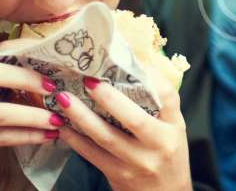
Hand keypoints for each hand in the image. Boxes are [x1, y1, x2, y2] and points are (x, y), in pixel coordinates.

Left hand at [57, 64, 190, 190]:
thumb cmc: (168, 154)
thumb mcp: (173, 128)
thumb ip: (160, 103)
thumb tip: (136, 65)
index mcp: (173, 127)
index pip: (168, 97)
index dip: (151, 77)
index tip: (131, 60)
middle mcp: (157, 145)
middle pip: (133, 118)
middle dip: (108, 97)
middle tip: (87, 78)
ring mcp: (136, 162)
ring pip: (105, 137)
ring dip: (81, 116)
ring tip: (63, 98)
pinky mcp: (117, 175)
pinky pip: (91, 154)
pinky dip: (74, 139)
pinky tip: (62, 125)